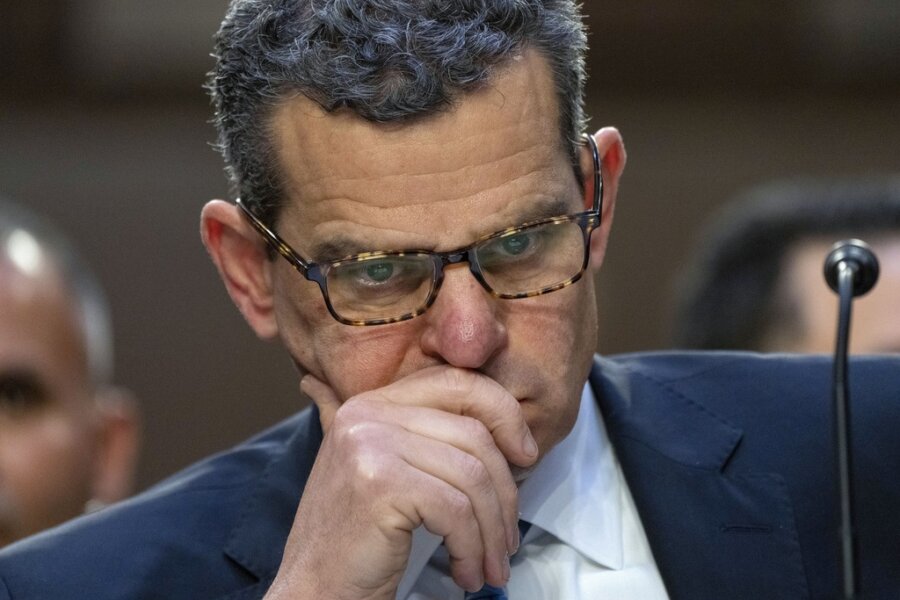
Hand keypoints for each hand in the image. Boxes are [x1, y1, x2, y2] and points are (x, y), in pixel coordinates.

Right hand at [264, 366, 538, 599]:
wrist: (313, 589)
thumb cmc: (357, 539)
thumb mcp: (390, 470)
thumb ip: (430, 438)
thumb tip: (509, 428)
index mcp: (370, 402)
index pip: (456, 381)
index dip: (503, 413)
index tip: (526, 456)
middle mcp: (365, 413)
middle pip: (473, 433)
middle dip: (505, 491)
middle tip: (508, 539)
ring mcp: (369, 444)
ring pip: (471, 475)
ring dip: (492, 530)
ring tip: (490, 565)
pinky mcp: (379, 483)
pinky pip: (456, 509)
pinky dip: (472, 547)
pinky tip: (465, 572)